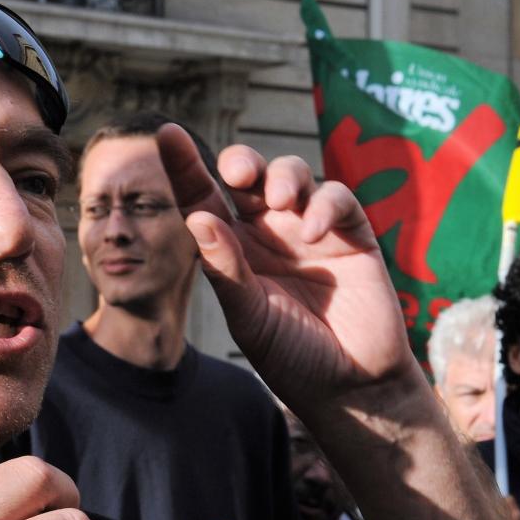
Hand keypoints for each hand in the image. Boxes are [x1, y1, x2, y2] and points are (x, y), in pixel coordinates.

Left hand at [156, 124, 417, 418]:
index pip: (204, 199)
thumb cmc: (294, 357)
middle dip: (241, 162)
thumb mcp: (249, 317)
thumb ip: (226, 271)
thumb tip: (197, 218)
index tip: (167, 133)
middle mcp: (269, 234)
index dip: (186, 166)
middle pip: (249, 177)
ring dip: (283, 176)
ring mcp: (310, 230)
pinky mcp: (350, 234)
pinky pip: (336, 197)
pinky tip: (316, 232)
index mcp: (234, 251)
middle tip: (237, 173)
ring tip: (279, 202)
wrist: (352, 386)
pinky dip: (324, 203)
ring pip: (292, 175)